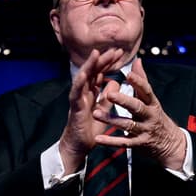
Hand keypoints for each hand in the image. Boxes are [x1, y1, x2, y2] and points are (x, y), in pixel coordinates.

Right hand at [58, 48, 125, 172]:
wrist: (80, 145)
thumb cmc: (91, 129)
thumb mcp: (105, 109)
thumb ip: (108, 96)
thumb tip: (116, 81)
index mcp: (91, 92)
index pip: (100, 72)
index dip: (109, 63)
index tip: (120, 53)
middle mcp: (84, 92)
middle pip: (92, 71)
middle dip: (103, 60)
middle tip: (114, 50)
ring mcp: (78, 98)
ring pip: (82, 78)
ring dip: (89, 66)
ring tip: (96, 54)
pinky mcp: (74, 107)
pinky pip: (76, 92)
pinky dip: (79, 82)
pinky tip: (84, 73)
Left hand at [93, 57, 186, 169]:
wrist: (169, 143)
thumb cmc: (155, 116)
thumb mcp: (151, 99)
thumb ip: (142, 81)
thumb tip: (138, 60)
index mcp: (152, 103)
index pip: (146, 90)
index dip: (138, 82)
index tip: (128, 73)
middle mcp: (149, 115)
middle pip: (137, 107)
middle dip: (123, 100)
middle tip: (109, 94)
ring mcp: (144, 130)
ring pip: (127, 124)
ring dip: (111, 120)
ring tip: (95, 114)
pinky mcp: (138, 144)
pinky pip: (123, 142)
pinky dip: (110, 141)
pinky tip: (98, 139)